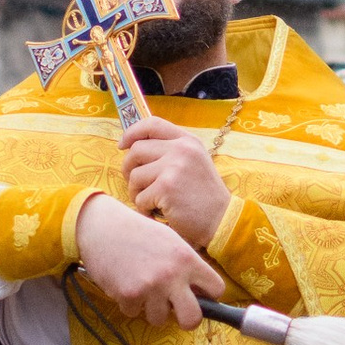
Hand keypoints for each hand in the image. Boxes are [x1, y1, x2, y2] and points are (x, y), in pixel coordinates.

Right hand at [75, 190, 226, 333]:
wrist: (103, 227)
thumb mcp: (171, 240)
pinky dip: (129, 303)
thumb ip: (187, 265)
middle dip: (186, 321)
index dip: (209, 295)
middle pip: (192, 320)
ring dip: (151, 309)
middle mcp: (172, 275)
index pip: (217, 289)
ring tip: (143, 289)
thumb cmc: (139, 233)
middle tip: (178, 312)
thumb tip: (200, 294)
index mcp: (187, 258)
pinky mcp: (129, 295)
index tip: (199, 295)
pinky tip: (125, 283)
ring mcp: (150, 287)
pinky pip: (134, 313)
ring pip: (160, 319)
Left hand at [120, 122, 234, 254]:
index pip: (151, 124)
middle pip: (136, 150)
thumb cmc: (203, 195)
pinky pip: (140, 197)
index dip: (132, 133)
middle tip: (136, 185)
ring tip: (151, 202)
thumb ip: (170, 151)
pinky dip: (144, 209)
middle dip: (129, 169)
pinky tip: (158, 213)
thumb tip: (132, 147)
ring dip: (137, 193)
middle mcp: (181, 149)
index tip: (122, 145)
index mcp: (187, 140)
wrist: (222, 220)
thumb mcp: (194, 162)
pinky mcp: (166, 188)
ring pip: (134, 176)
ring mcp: (173, 167)